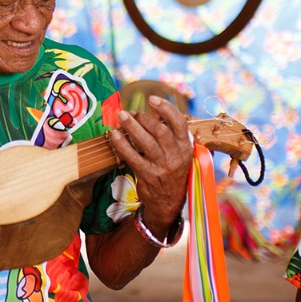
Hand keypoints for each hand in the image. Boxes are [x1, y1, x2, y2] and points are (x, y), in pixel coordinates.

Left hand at [108, 96, 191, 236]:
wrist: (169, 203)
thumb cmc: (172, 173)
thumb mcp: (180, 155)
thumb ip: (172, 137)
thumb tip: (155, 114)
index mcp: (186, 147)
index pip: (179, 123)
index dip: (166, 108)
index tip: (152, 99)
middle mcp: (176, 156)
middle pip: (159, 130)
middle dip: (143, 117)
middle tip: (130, 112)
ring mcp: (162, 166)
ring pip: (146, 141)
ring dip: (132, 126)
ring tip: (121, 116)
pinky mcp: (147, 175)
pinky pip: (132, 156)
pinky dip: (122, 144)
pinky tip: (114, 135)